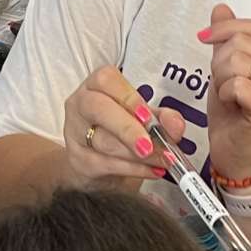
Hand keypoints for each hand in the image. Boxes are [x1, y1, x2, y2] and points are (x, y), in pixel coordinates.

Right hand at [61, 65, 185, 193]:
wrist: (96, 162)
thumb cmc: (118, 131)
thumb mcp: (143, 118)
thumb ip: (162, 118)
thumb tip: (175, 124)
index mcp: (96, 85)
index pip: (106, 80)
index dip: (128, 97)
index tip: (148, 116)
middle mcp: (80, 104)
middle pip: (97, 108)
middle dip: (128, 128)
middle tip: (150, 145)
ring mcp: (75, 132)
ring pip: (104, 141)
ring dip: (138, 154)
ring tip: (162, 159)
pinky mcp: (78, 160)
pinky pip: (106, 165)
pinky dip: (135, 169)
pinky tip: (152, 170)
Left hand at [199, 4, 250, 182]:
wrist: (236, 151)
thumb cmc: (233, 111)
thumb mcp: (225, 68)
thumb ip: (225, 38)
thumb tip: (221, 8)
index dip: (223, 29)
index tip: (204, 38)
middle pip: (240, 42)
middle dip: (219, 60)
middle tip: (222, 81)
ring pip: (237, 61)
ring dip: (221, 78)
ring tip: (227, 94)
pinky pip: (238, 85)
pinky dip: (225, 93)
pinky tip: (231, 104)